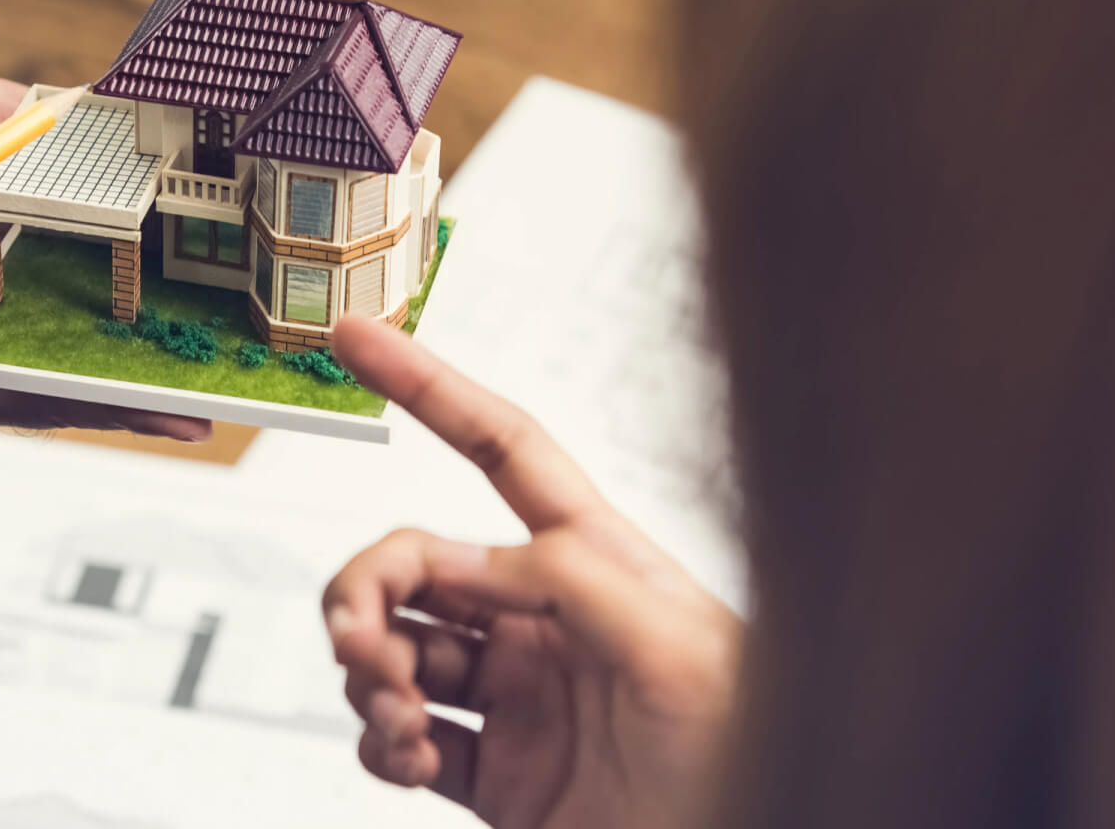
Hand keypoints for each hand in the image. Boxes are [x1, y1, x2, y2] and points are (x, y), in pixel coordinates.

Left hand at [0, 77, 211, 440]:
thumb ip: (22, 118)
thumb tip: (103, 99)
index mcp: (20, 227)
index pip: (116, 242)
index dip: (177, 249)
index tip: (243, 249)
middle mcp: (15, 293)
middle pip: (120, 314)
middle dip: (191, 328)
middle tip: (271, 335)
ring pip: (98, 366)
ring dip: (169, 376)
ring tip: (246, 383)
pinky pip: (42, 402)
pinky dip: (108, 408)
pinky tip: (173, 411)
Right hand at [321, 316, 740, 828]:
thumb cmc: (757, 758)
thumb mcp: (679, 650)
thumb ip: (570, 583)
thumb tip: (462, 558)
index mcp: (598, 564)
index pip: (501, 450)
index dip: (428, 387)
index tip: (359, 338)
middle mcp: (546, 620)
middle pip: (419, 563)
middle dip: (368, 588)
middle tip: (358, 638)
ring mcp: (517, 697)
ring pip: (396, 650)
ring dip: (369, 672)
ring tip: (398, 717)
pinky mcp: (497, 775)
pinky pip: (400, 739)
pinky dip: (380, 742)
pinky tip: (407, 756)